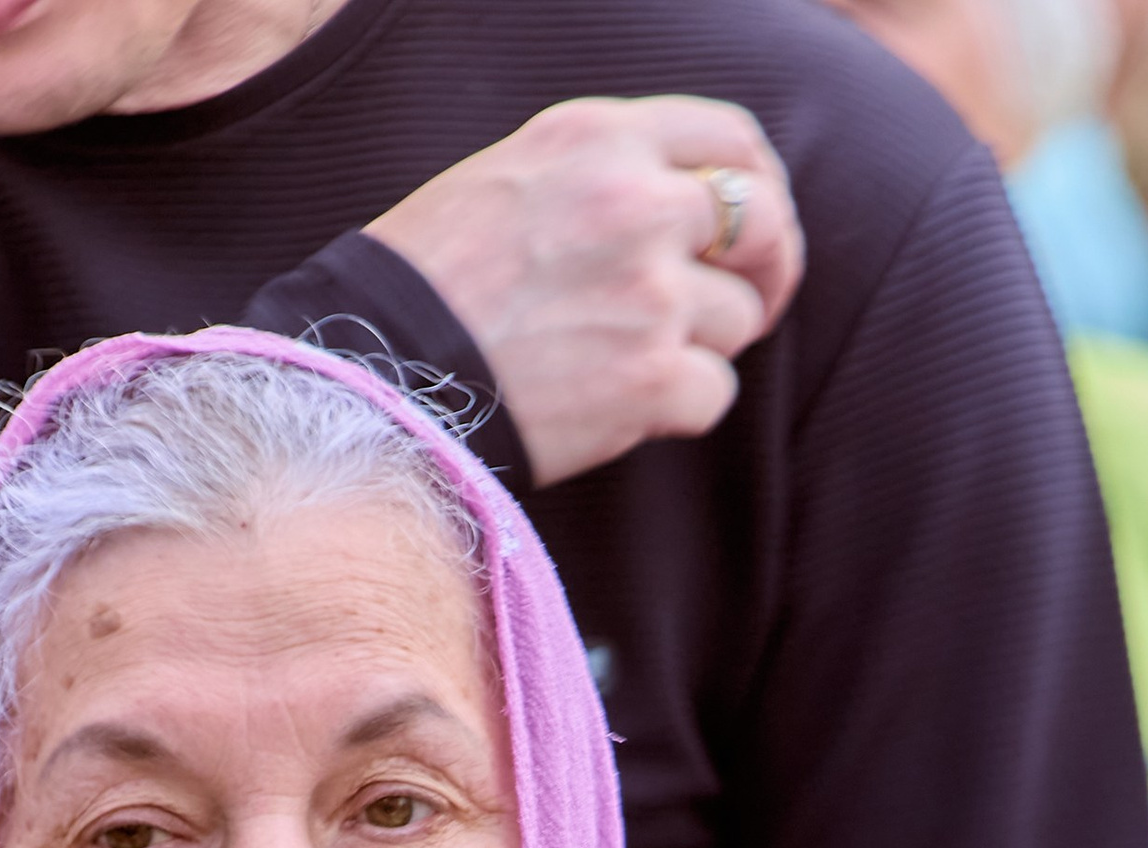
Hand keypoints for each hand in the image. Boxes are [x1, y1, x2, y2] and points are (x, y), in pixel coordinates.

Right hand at [367, 98, 803, 485]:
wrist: (379, 371)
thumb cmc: (430, 281)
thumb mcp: (513, 177)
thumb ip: (603, 173)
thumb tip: (688, 207)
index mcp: (600, 138)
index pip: (729, 138)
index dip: (757, 184)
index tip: (753, 226)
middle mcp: (636, 203)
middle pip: (760, 222)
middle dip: (768, 267)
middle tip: (752, 303)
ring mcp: (648, 294)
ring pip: (737, 321)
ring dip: (699, 348)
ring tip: (627, 364)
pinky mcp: (647, 380)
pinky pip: (711, 395)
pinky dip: (678, 410)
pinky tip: (623, 409)